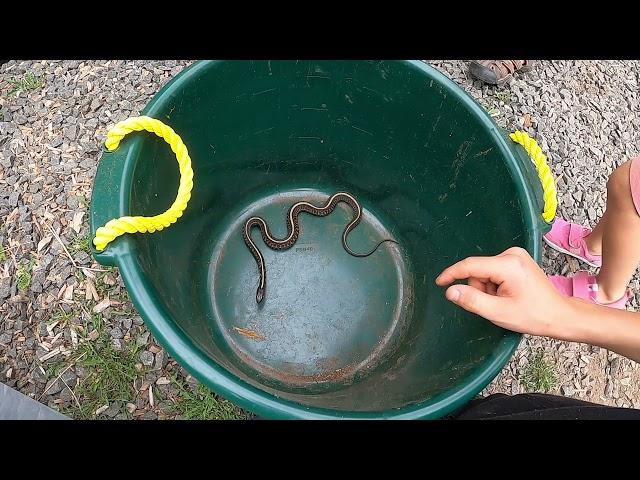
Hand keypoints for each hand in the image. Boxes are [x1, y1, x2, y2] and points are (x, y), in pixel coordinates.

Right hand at [435, 247, 570, 336]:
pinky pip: (493, 271)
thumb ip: (472, 300)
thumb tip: (450, 291)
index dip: (452, 274)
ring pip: (484, 272)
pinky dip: (495, 285)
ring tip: (505, 301)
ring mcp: (515, 256)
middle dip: (480, 289)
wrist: (561, 316)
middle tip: (496, 305)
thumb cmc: (533, 316)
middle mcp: (511, 254)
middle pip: (478, 270)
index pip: (470, 266)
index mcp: (507, 264)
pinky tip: (509, 295)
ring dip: (488, 289)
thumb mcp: (499, 312)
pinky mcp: (517, 260)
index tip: (438, 282)